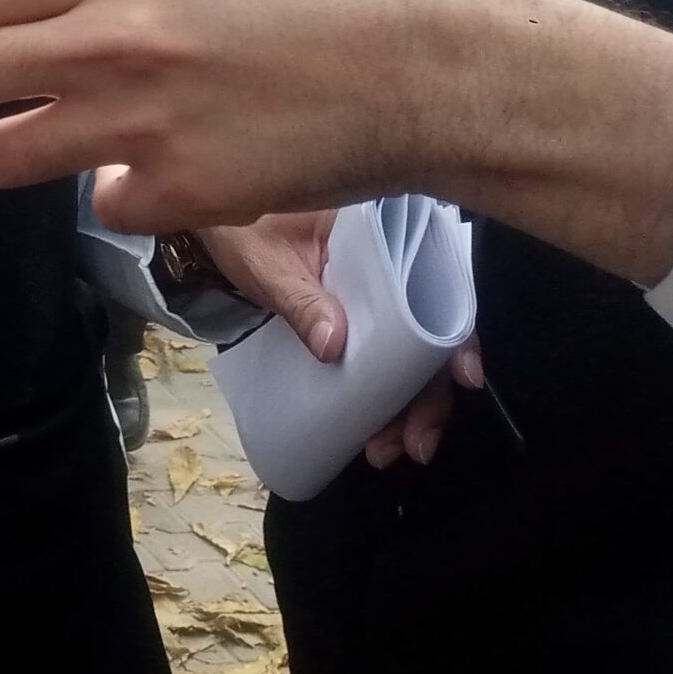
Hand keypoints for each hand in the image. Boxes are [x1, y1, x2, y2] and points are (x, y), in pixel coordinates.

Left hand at [202, 214, 479, 466]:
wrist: (210, 224)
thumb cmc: (239, 228)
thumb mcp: (264, 260)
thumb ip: (297, 298)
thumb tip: (335, 345)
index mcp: (380, 235)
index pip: (439, 284)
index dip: (458, 333)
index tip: (462, 378)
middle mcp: (389, 264)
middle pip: (431, 332)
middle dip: (429, 394)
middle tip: (414, 444)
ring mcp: (373, 295)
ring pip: (409, 354)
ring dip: (407, 406)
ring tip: (386, 449)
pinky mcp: (354, 317)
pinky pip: (382, 358)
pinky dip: (383, 396)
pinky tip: (375, 431)